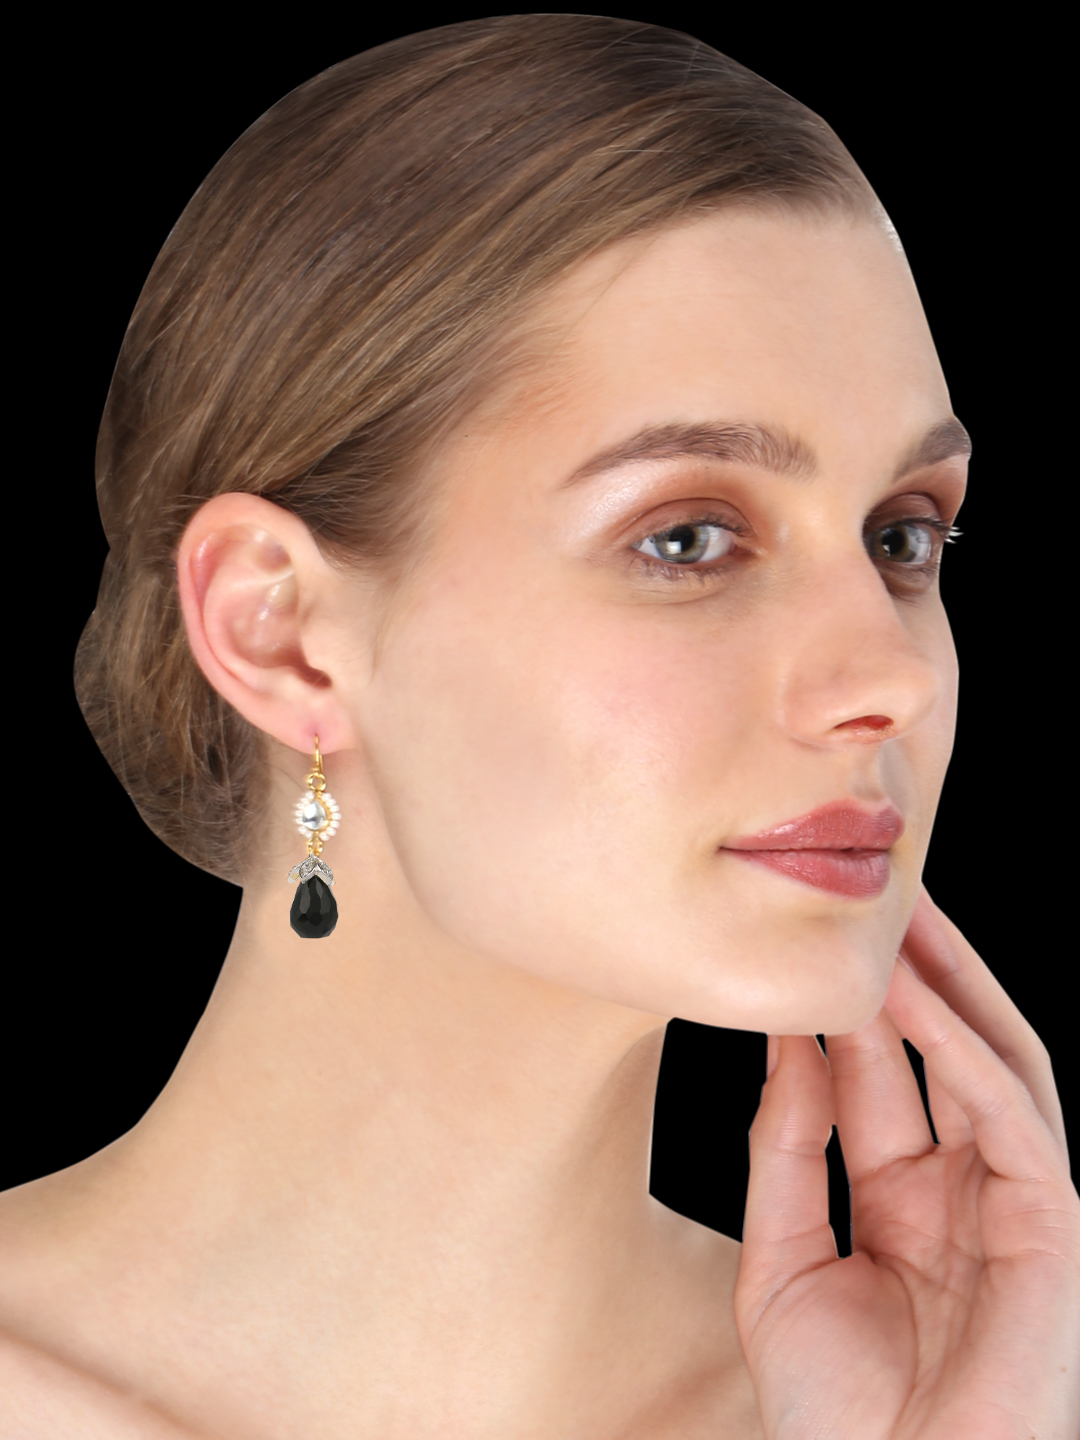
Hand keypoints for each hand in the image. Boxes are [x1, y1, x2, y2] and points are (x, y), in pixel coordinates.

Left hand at [733, 887, 1079, 1438]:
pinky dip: (966, 1054)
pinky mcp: (1048, 1230)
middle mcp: (962, 1189)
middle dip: (915, 975)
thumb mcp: (779, 1261)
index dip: (841, 1010)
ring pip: (993, 1066)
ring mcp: (1010, 1205)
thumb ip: (785, 1151)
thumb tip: (789, 1044)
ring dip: (950, 989)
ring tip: (904, 917)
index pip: (878, 1077)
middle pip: (946, 1055)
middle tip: (873, 895)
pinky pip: (1010, 1119)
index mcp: (903, 1199)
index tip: (800, 944)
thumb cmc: (833, 1414)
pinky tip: (917, 1001)